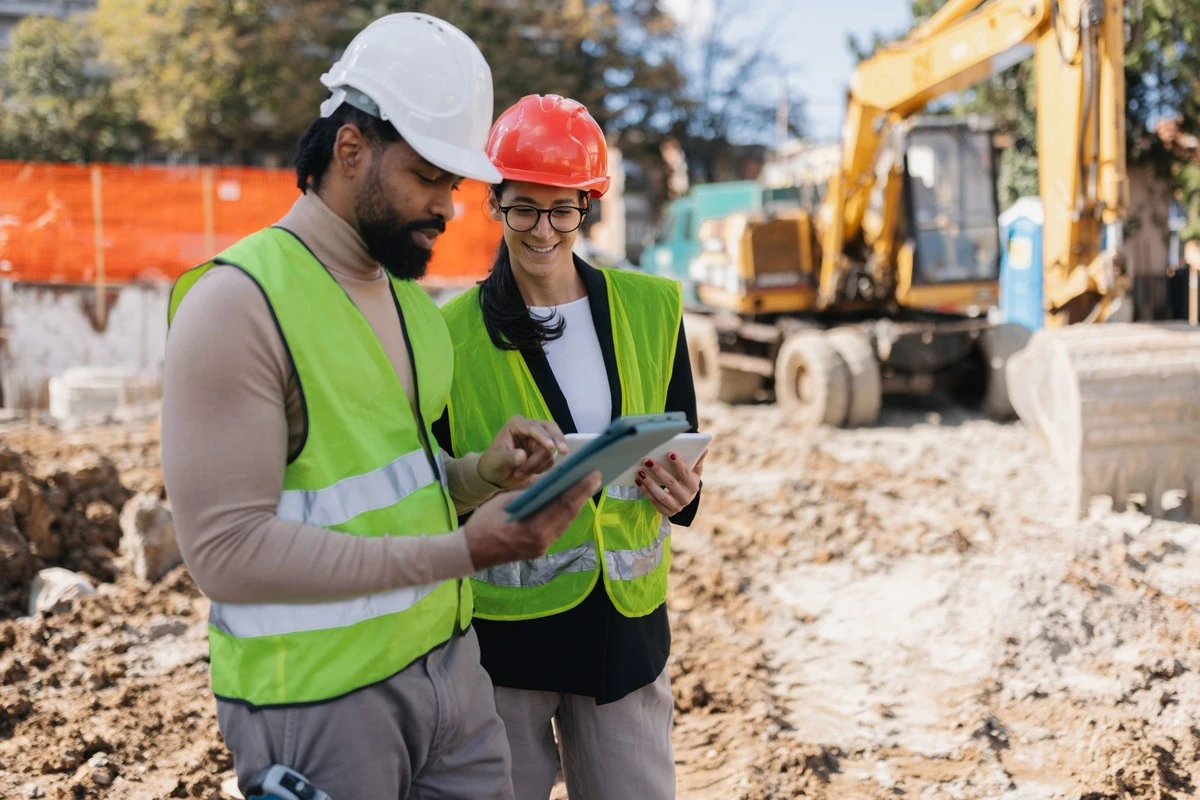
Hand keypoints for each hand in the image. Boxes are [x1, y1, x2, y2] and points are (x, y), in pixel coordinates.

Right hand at [464, 471, 600, 569]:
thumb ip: (531, 493)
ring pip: (566, 523)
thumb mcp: (506, 500)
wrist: (471, 551)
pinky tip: (570, 502)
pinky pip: (558, 529)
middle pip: (569, 515)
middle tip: (595, 477)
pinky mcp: (540, 549)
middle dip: (583, 494)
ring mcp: (542, 547)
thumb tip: (552, 482)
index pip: (563, 505)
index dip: (580, 489)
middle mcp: (542, 540)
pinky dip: (566, 514)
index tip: (593, 475)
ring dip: (577, 504)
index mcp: (533, 527)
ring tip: (587, 487)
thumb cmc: (485, 522)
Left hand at [478, 415, 567, 489]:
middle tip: (564, 451)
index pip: (534, 427)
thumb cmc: (493, 464)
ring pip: (550, 451)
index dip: (543, 436)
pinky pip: (550, 460)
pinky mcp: (544, 452)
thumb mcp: (497, 461)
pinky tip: (529, 472)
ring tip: (519, 473)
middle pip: (551, 430)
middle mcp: (530, 429)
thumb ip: (509, 458)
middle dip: (557, 440)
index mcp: (517, 424)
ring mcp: (539, 440)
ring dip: (537, 465)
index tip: (551, 447)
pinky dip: (541, 469)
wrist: (496, 476)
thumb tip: (522, 456)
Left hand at [635, 449, 706, 516]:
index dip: (678, 463)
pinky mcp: (666, 512)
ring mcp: (676, 507)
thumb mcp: (694, 473)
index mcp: (693, 486)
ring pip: (661, 495)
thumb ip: (698, 460)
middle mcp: (686, 498)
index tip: (669, 453)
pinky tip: (639, 481)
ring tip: (640, 472)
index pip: (685, 473)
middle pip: (671, 483)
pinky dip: (645, 492)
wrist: (684, 500)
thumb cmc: (687, 481)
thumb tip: (705, 448)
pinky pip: (654, 502)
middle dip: (659, 471)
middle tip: (648, 460)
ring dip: (649, 483)